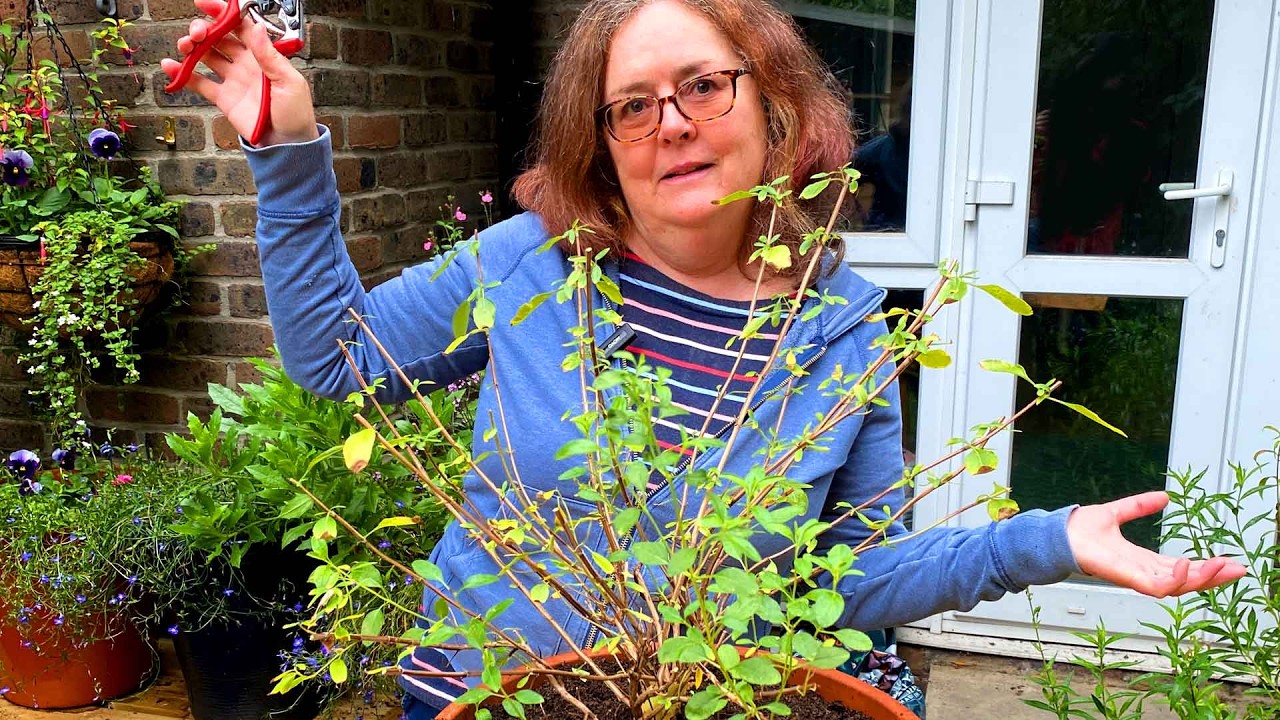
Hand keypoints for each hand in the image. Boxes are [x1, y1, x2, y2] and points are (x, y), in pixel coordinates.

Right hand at [160, 0, 318, 146]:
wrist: (287, 145)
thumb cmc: (295, 114)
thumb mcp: (288, 82)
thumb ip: (269, 55)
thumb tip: (257, 27)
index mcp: (263, 56)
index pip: (241, 27)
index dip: (223, 13)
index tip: (206, 3)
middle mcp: (246, 64)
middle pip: (219, 38)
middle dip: (205, 30)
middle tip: (197, 32)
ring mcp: (233, 79)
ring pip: (206, 56)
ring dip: (192, 47)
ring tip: (185, 46)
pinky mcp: (222, 97)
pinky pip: (199, 82)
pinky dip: (182, 74)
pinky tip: (170, 66)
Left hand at [1067, 491, 1246, 596]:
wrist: (1054, 534)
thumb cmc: (1078, 529)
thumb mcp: (1117, 512)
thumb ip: (1139, 505)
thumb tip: (1164, 496)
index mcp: (1142, 559)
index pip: (1181, 568)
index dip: (1205, 566)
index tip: (1229, 561)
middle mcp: (1141, 571)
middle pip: (1185, 580)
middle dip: (1214, 576)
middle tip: (1239, 569)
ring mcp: (1134, 577)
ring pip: (1177, 586)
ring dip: (1202, 578)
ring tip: (1221, 566)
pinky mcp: (1125, 578)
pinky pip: (1156, 586)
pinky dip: (1173, 579)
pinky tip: (1186, 564)